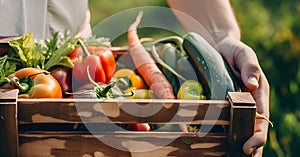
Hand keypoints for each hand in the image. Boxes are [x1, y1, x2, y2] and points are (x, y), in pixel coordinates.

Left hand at [217, 37, 269, 156]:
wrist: (219, 46)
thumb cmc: (234, 50)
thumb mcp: (243, 54)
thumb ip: (249, 67)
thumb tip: (253, 85)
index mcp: (258, 92)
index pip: (261, 117)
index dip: (257, 134)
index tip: (249, 146)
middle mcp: (249, 100)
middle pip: (252, 127)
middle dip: (251, 144)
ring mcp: (235, 102)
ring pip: (239, 125)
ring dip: (238, 141)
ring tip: (232, 156)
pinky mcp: (223, 102)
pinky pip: (225, 118)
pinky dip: (225, 131)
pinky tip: (218, 143)